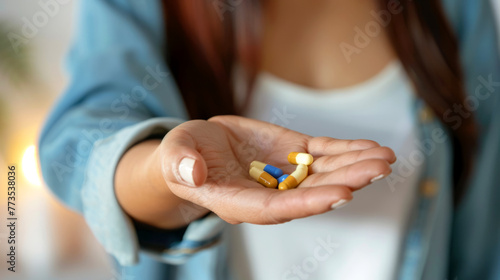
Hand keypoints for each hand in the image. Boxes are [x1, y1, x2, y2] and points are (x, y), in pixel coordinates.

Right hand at [158, 115, 395, 224]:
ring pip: (324, 173)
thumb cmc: (182, 156)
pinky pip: (322, 153)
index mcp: (239, 201)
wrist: (198, 147)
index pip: (277, 208)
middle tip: (377, 170)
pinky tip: (369, 147)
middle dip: (345, 181)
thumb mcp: (175, 157)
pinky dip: (345, 150)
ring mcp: (283, 173)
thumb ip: (181, 164)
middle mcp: (268, 192)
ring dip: (354, 165)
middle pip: (311, 192)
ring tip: (384, 158)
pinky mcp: (291, 153)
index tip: (341, 195)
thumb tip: (192, 172)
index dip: (309, 203)